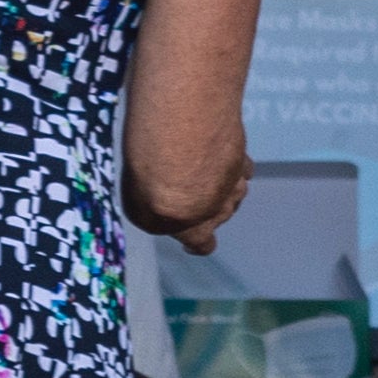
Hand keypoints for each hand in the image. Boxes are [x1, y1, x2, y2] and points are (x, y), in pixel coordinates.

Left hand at [122, 165, 244, 258]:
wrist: (182, 132)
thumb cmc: (156, 176)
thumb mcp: (137, 209)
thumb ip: (153, 217)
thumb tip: (157, 214)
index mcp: (197, 229)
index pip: (204, 245)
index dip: (196, 243)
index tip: (189, 241)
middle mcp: (222, 210)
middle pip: (218, 215)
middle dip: (203, 207)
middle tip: (182, 190)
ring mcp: (236, 182)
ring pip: (232, 191)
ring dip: (218, 185)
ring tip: (197, 169)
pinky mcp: (241, 155)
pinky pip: (239, 165)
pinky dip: (229, 162)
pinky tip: (215, 153)